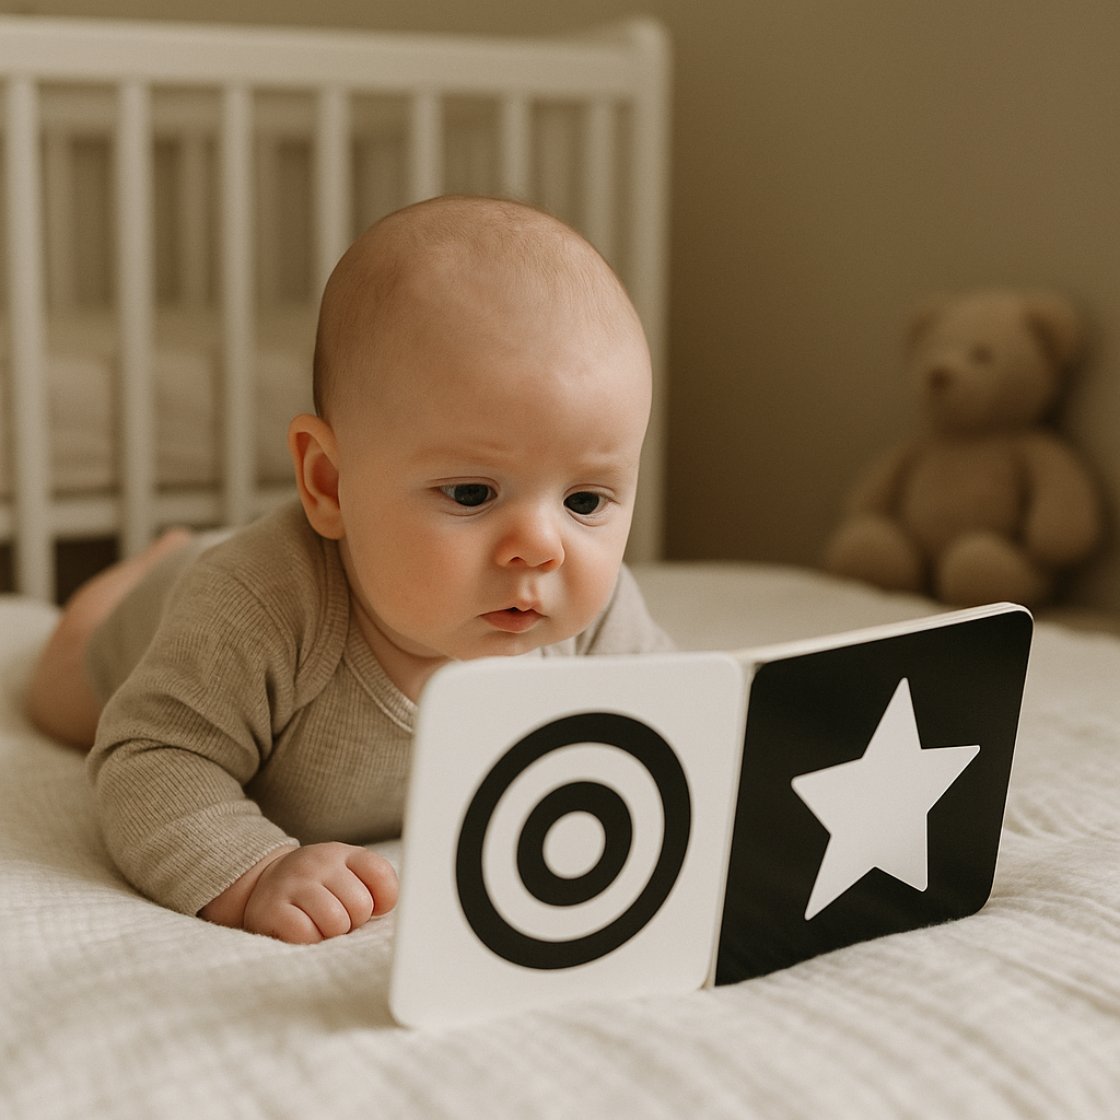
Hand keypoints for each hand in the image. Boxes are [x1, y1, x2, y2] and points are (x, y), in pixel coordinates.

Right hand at [201, 842, 398, 943]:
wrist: (263, 884)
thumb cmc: (319, 888)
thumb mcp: (349, 875)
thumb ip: (378, 887)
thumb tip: (410, 916)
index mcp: (344, 854)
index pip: (382, 875)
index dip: (383, 900)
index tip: (371, 907)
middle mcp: (318, 863)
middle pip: (360, 905)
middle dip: (354, 921)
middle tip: (339, 918)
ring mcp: (293, 883)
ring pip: (335, 922)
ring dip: (332, 933)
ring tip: (320, 925)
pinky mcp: (271, 908)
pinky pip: (305, 934)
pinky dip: (309, 940)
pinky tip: (302, 930)